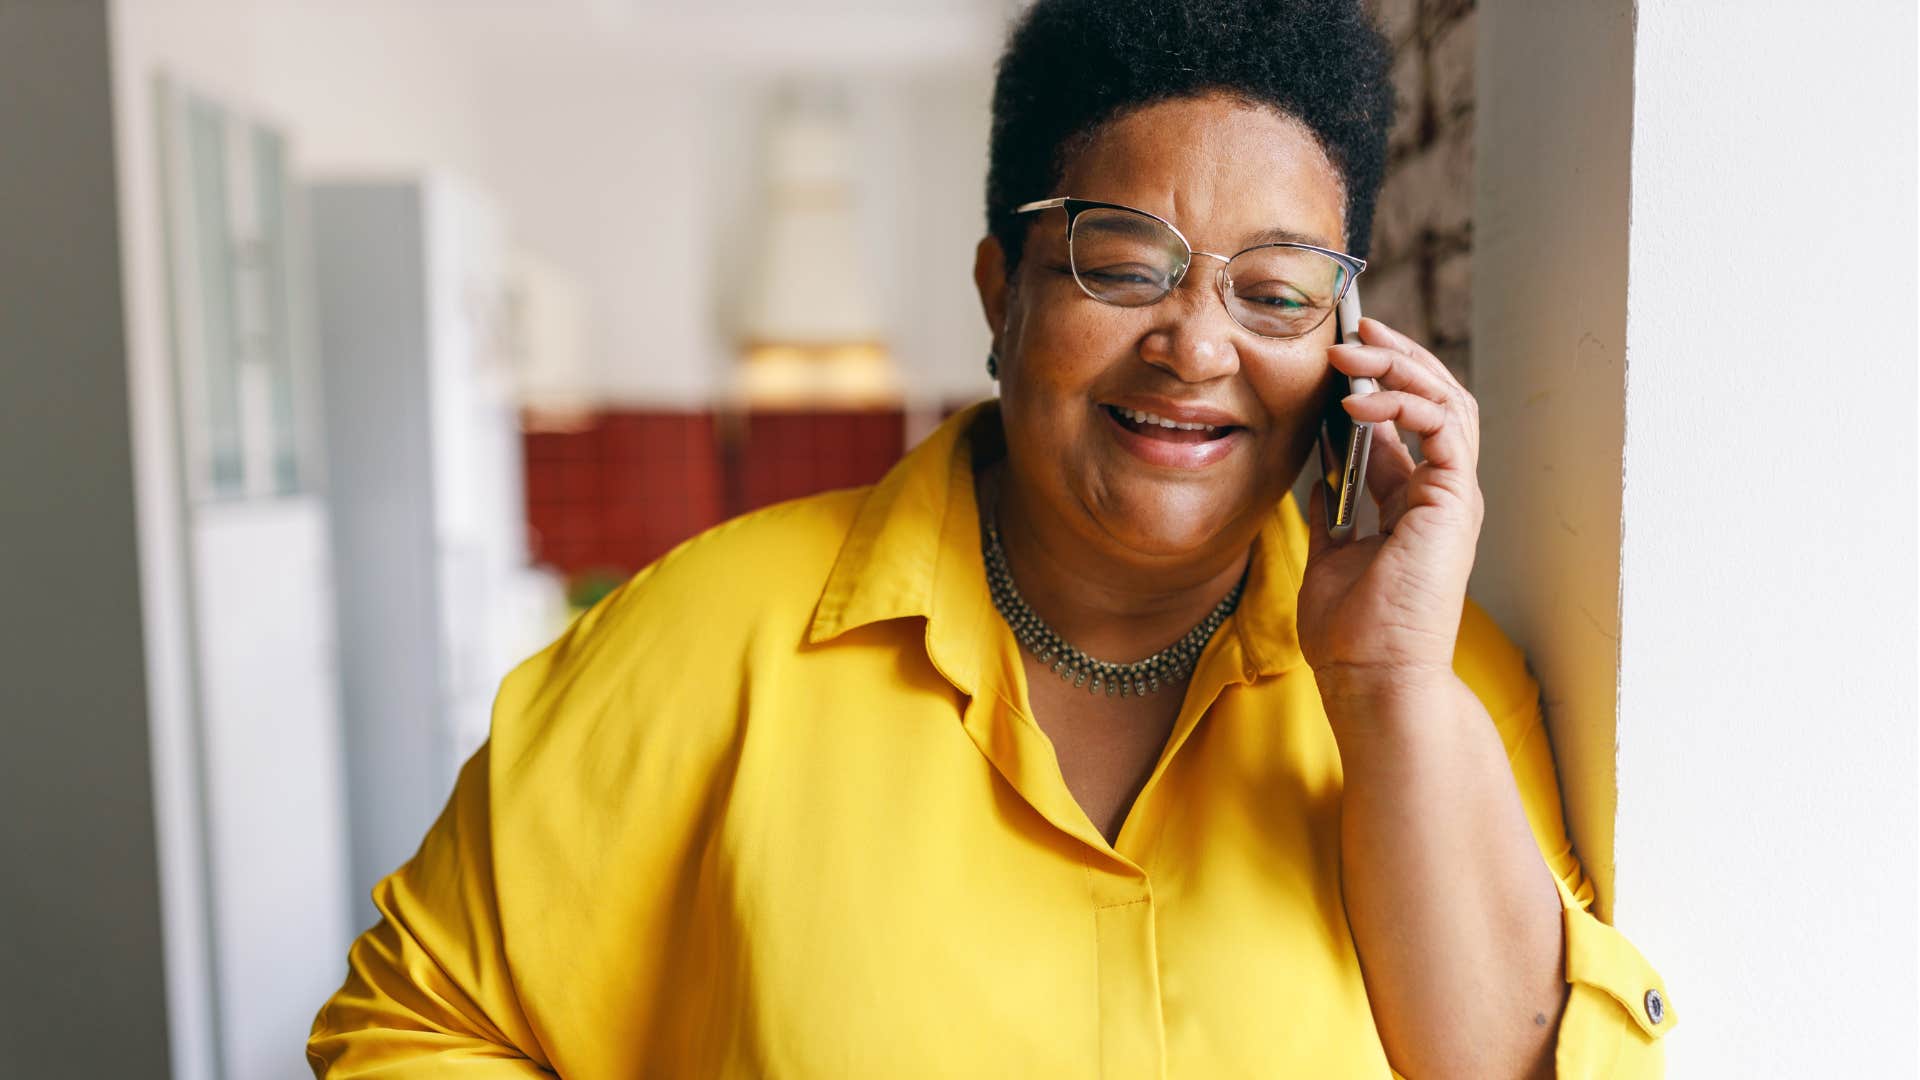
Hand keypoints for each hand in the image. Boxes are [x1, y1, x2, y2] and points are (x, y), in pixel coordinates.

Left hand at [1300, 317, 1483, 710]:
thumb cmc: (1351, 633)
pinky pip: (1443, 426)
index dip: (1375, 380)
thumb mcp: (1330, 553)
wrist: (1371, 676)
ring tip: (1353, 350)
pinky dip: (1407, 402)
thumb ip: (1333, 508)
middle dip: (1394, 357)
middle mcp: (1440, 492)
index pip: (1405, 420)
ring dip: (1400, 366)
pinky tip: (1362, 400)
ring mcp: (1452, 495)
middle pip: (1433, 398)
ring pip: (1446, 400)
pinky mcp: (1453, 499)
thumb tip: (1320, 470)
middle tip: (1351, 330)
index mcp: (1413, 501)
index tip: (1336, 354)